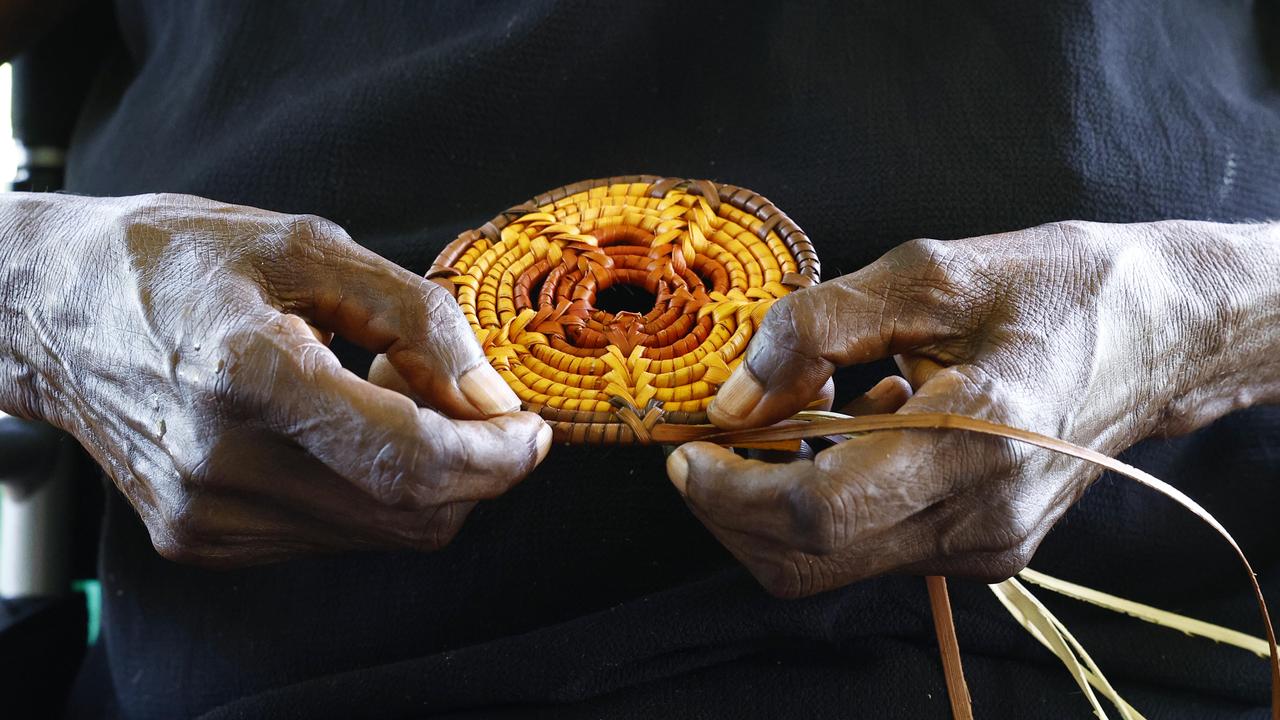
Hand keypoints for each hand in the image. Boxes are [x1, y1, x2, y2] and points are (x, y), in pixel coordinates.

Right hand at [0, 193, 551, 565]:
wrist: (49, 310)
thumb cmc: (175, 260)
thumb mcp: (307, 245)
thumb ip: (416, 318)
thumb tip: (493, 396)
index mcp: (247, 375)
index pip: (411, 458)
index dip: (497, 456)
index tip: (532, 428)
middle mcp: (222, 464)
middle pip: (410, 512)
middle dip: (477, 470)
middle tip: (476, 403)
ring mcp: (206, 514)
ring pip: (381, 533)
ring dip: (422, 476)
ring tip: (384, 396)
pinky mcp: (200, 538)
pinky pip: (334, 536)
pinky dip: (370, 490)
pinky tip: (341, 429)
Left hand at [666, 220, 1279, 596]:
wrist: (1159, 334)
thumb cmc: (1055, 288)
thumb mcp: (929, 274)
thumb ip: (817, 329)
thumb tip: (733, 396)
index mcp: (977, 441)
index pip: (816, 511)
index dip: (730, 490)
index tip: (684, 452)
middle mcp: (981, 517)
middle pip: (808, 558)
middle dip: (733, 510)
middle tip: (707, 445)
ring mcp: (985, 544)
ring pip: (831, 563)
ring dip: (774, 505)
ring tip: (785, 420)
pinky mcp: (984, 548)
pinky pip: (869, 546)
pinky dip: (825, 503)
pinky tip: (846, 430)